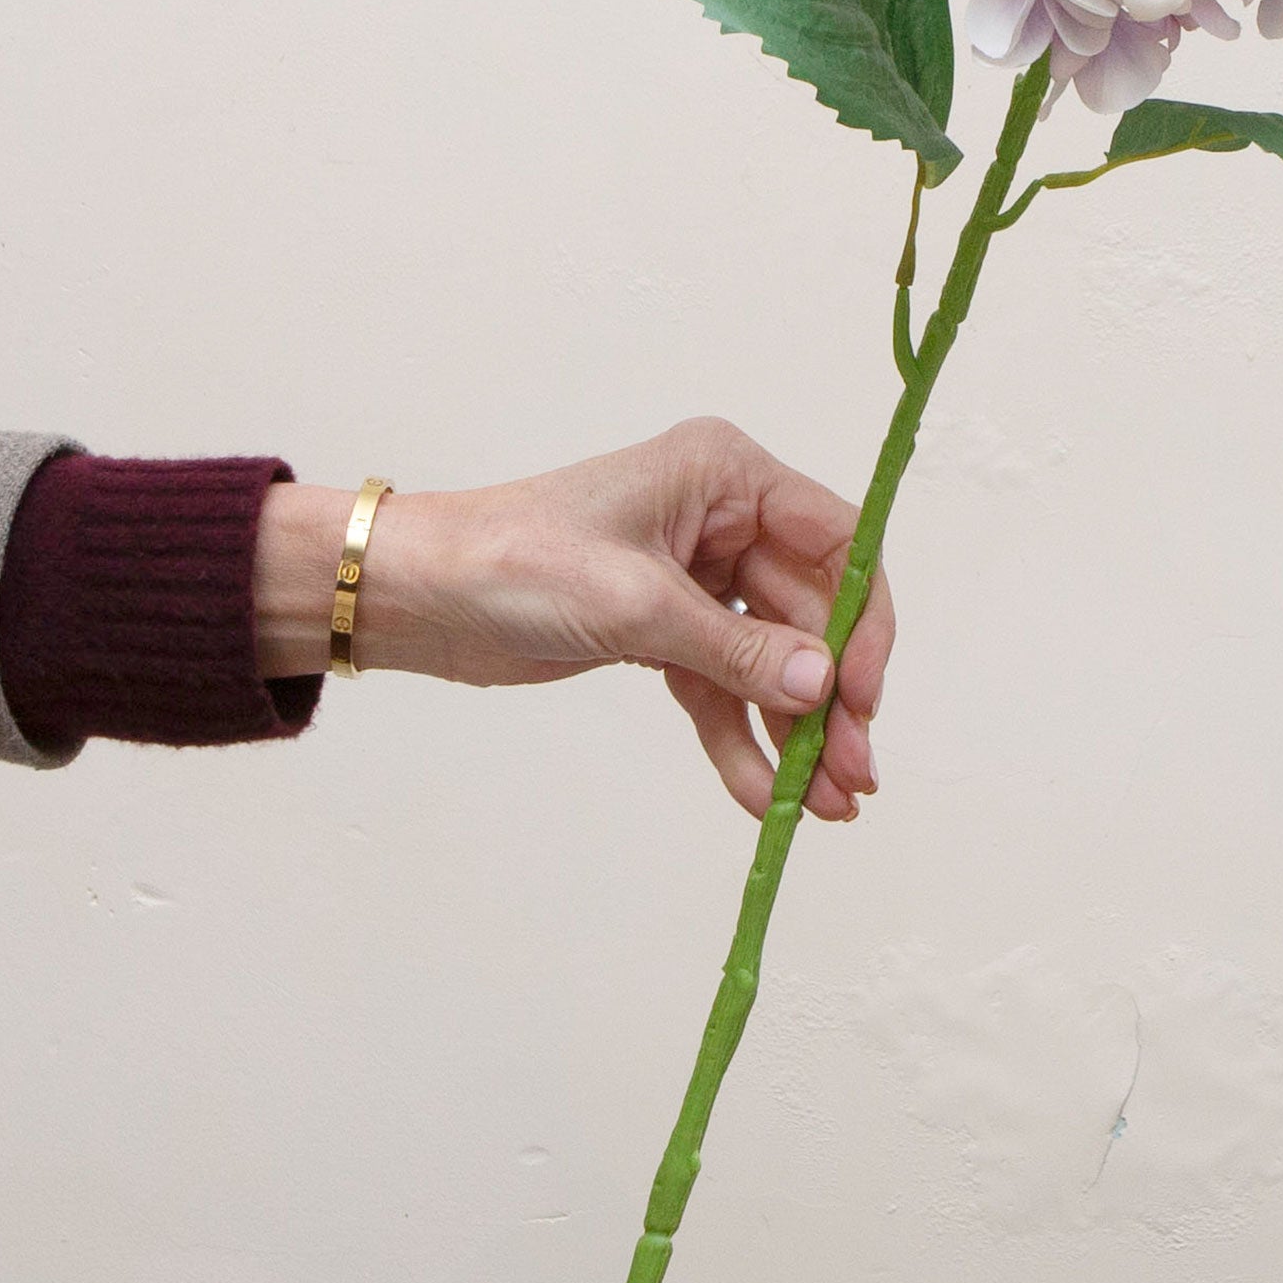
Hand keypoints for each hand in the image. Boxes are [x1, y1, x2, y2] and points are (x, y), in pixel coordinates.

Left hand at [254, 419, 890, 822]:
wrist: (417, 594)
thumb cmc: (512, 561)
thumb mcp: (636, 604)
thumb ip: (737, 650)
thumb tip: (824, 686)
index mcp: (725, 475)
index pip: (836, 542)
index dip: (862, 621)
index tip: (866, 695)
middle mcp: (720, 520)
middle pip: (809, 615)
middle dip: (832, 699)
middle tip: (855, 776)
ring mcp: (694, 579)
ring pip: (770, 662)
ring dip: (796, 733)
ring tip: (826, 807)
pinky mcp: (661, 632)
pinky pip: (721, 690)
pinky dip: (741, 742)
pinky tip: (765, 799)